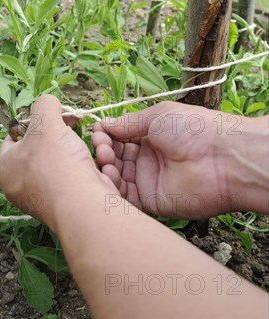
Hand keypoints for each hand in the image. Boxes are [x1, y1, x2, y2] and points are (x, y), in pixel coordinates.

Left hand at [0, 95, 113, 229]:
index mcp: (5, 168)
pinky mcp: (64, 205)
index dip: (35, 121)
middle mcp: (18, 186)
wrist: (83, 205)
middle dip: (58, 134)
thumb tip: (48, 102)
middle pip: (39, 148)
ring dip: (73, 148)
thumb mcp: (47, 122)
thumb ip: (44, 105)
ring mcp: (42, 198)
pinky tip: (91, 163)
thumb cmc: (57, 164)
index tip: (53, 116)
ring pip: (58, 162)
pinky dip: (81, 167)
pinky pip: (71, 177)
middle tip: (72, 124)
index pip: (15, 135)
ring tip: (82, 143)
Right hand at [92, 102, 250, 218]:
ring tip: (105, 159)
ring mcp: (149, 181)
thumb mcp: (156, 116)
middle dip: (103, 151)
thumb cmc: (193, 129)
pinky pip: (125, 198)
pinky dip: (113, 188)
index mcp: (150, 137)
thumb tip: (103, 124)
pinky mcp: (151, 202)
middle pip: (115, 158)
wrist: (221, 157)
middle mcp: (148, 160)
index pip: (119, 138)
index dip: (106, 136)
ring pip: (116, 177)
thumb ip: (128, 123)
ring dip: (105, 168)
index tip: (97, 132)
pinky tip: (108, 176)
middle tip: (102, 146)